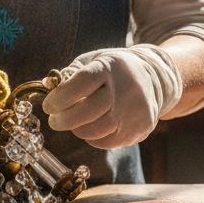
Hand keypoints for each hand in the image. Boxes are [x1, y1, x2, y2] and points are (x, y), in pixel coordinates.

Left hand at [41, 45, 182, 148]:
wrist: (155, 78)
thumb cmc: (114, 69)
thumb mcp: (94, 60)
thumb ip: (71, 73)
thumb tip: (48, 87)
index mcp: (110, 67)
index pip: (80, 85)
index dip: (59, 98)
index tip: (48, 106)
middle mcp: (125, 90)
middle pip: (86, 112)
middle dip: (62, 119)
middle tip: (54, 120)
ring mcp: (134, 112)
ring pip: (93, 131)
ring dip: (76, 129)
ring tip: (73, 122)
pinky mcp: (139, 129)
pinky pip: (105, 142)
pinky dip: (92, 137)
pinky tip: (91, 127)